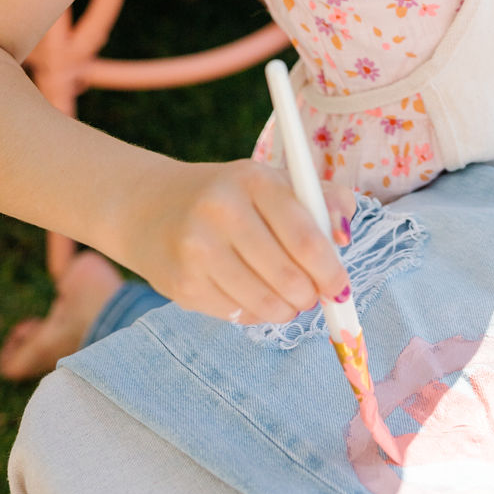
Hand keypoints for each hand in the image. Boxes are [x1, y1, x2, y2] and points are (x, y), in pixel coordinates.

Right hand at [125, 157, 355, 324]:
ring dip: (286, 310)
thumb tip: (344, 237)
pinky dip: (255, 313)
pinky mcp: (181, 283)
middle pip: (287, 276)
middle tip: (313, 296)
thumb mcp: (274, 183)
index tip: (341, 286)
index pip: (304, 236)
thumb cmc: (230, 197)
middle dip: (310, 296)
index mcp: (254, 179)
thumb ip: (323, 200)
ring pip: (264, 302)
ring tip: (288, 301)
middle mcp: (221, 210)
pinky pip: (236, 314)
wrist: (149, 207)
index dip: (330, 270)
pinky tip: (252, 296)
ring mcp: (197, 248)